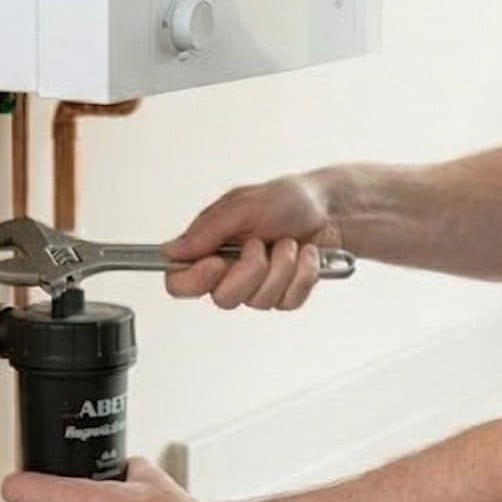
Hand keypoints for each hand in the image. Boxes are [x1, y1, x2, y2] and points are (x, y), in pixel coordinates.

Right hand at [162, 173, 343, 309]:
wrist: (330, 208)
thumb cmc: (286, 199)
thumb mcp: (243, 205)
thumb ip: (207, 231)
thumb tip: (171, 251)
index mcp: (210, 248)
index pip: (180, 282)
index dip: (193, 281)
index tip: (216, 263)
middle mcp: (230, 271)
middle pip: (222, 299)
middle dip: (250, 271)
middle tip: (262, 243)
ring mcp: (258, 286)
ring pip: (259, 301)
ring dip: (282, 266)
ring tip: (289, 243)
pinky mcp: (285, 295)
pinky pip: (288, 301)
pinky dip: (303, 274)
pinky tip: (306, 255)